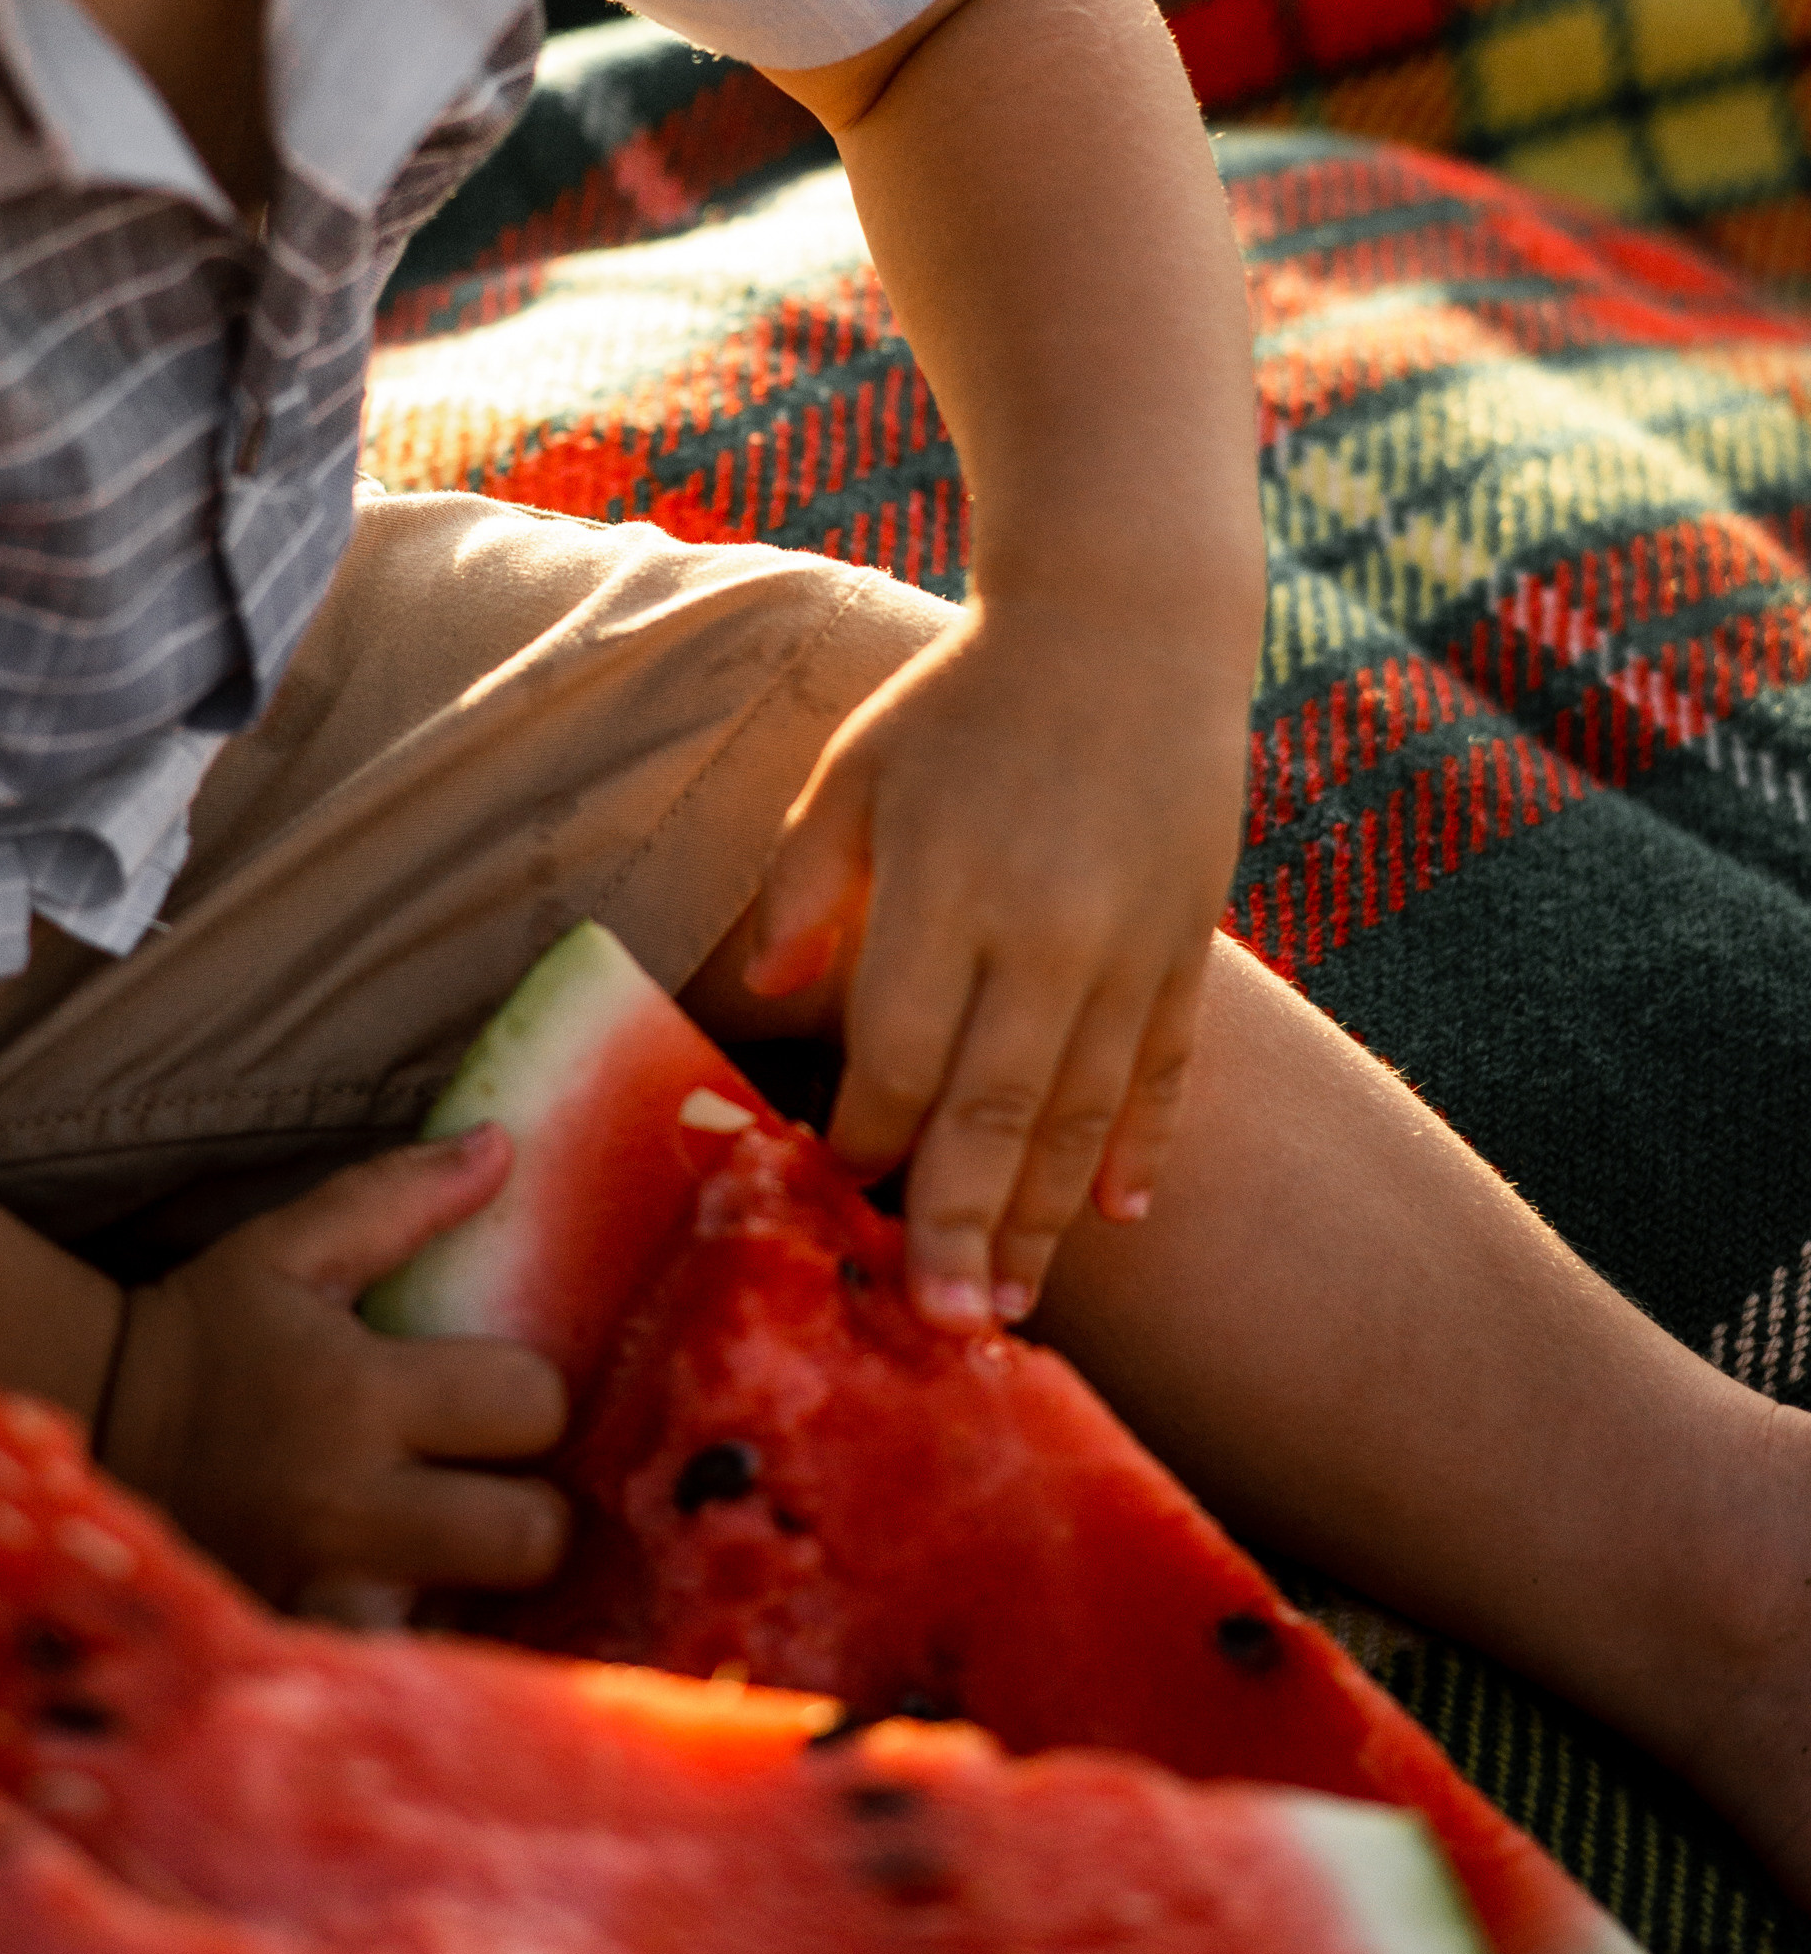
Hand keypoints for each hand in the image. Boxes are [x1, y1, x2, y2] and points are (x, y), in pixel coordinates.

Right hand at [97, 1126, 567, 1617]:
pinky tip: (404, 1612)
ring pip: (476, 1624)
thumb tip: (504, 1146)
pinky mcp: (292, 1657)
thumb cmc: (206, 1332)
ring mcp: (319, 1597)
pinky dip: (416, 1650)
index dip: (530, 1398)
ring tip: (450, 1558)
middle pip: (528, 1538)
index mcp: (357, 1394)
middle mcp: (346, 1507)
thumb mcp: (290, 1248)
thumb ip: (399, 1197)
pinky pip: (400, 1675)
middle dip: (529, 1512)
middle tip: (490, 1490)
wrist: (80, 1427)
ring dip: (478, 1592)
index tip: (495, 1395)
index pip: (528, 1406)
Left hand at [740, 599, 1244, 1328]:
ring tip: (1014, 1304)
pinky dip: (1148, 1142)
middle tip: (940, 1328)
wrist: (1127, 625)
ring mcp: (1130, 946)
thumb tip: (765, 987)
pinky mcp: (1189, 940)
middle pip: (994, 1111)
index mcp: (945, 889)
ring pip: (1084, 1111)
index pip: (898, 1053)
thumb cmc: (966, 701)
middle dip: (960, 1226)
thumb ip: (808, 883)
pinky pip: (1169, 1066)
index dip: (866, 1136)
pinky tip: (1123, 1212)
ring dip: (1047, 1216)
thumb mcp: (858, 769)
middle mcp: (1043, 933)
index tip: (835, 1195)